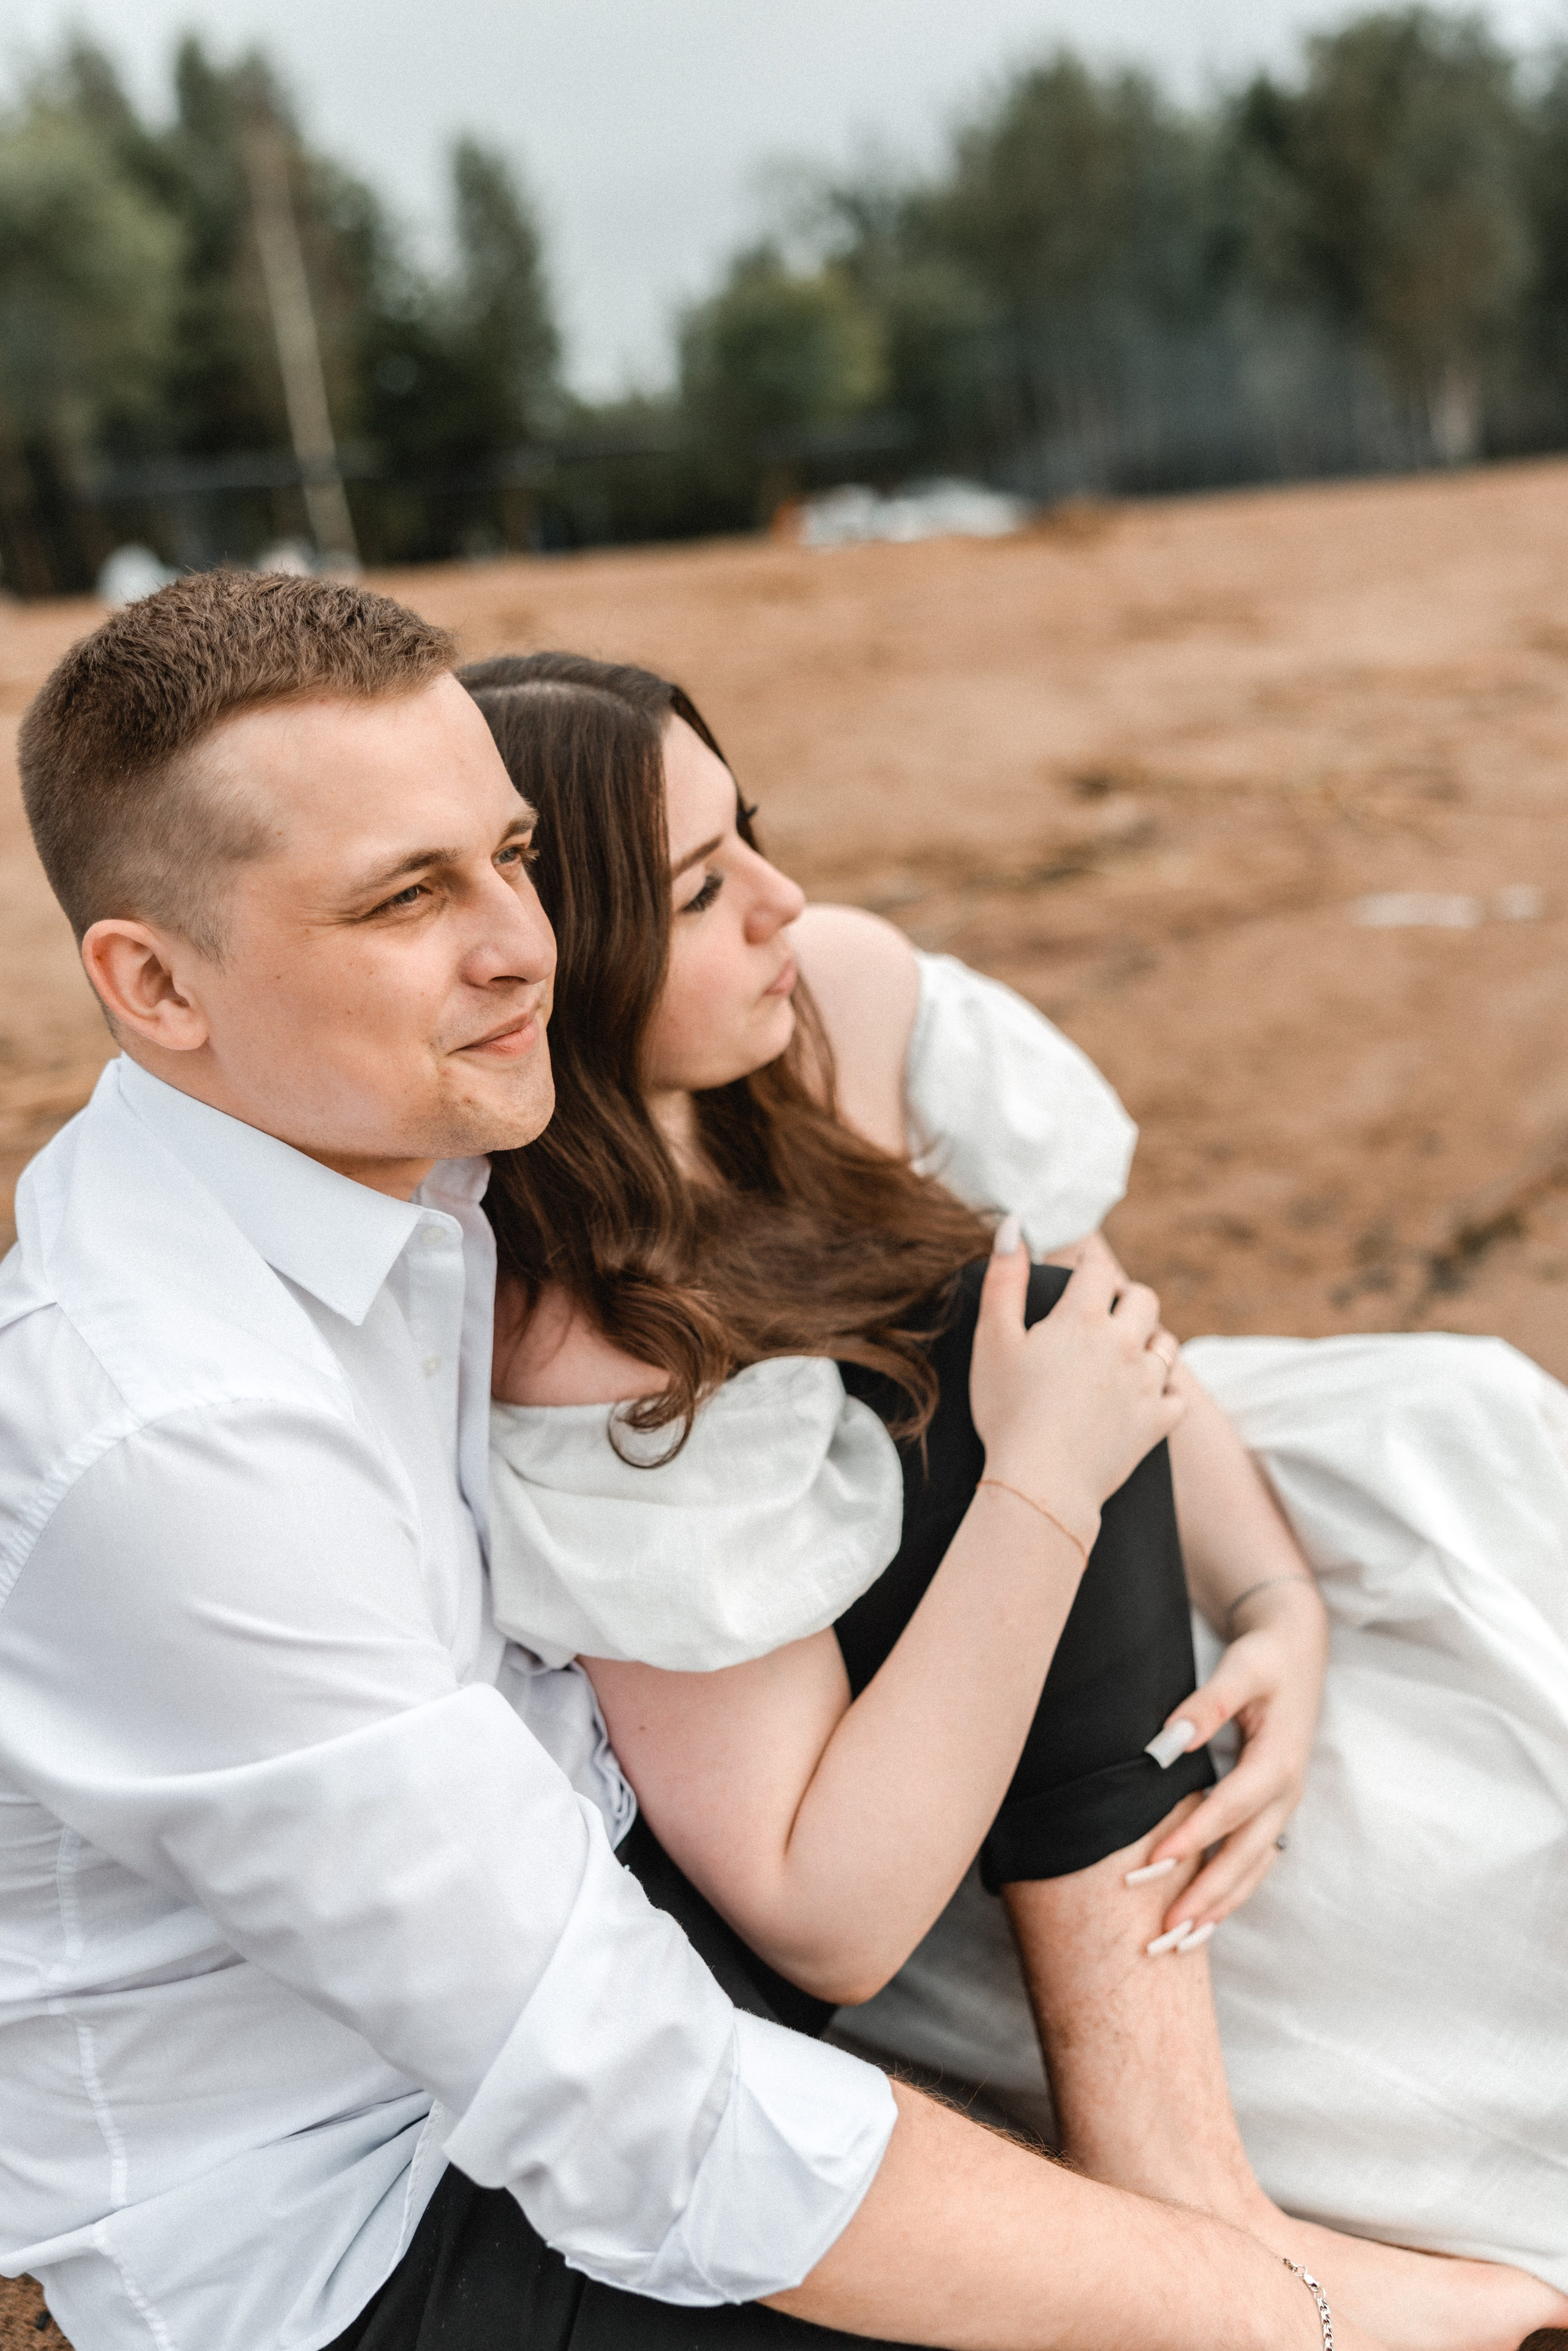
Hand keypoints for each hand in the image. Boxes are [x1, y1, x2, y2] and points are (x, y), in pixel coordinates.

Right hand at [970, 1226, 1184, 1552]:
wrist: (1041, 1484)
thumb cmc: (1007, 1411)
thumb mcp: (992, 1340)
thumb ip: (1004, 1279)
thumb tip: (1014, 1226)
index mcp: (1082, 1319)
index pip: (1098, 1268)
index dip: (1087, 1265)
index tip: (1078, 1273)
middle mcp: (1124, 1344)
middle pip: (1143, 1298)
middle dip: (1125, 1298)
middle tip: (1101, 1314)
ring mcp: (1147, 1384)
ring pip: (1166, 1344)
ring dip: (1147, 1341)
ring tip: (1122, 1355)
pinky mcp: (1158, 1423)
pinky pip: (1177, 1396)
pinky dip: (1164, 1392)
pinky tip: (1144, 1396)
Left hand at [1143, 1577, 1328, 1935]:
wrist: (1299, 1649)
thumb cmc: (1266, 1656)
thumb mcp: (1242, 1666)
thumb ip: (1207, 1703)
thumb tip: (1170, 1741)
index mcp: (1279, 1760)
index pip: (1231, 1807)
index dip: (1194, 1836)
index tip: (1153, 1863)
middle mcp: (1286, 1792)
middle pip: (1245, 1856)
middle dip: (1203, 1896)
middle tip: (1160, 1931)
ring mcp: (1283, 1807)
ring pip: (1252, 1870)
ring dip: (1216, 1908)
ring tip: (1176, 1944)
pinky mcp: (1274, 1810)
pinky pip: (1254, 1863)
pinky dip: (1229, 1894)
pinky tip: (1202, 1921)